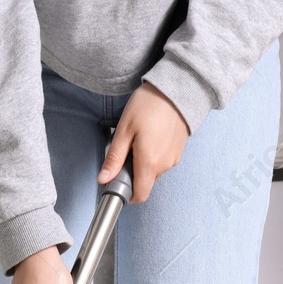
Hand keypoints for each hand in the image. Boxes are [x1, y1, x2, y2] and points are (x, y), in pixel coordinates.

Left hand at [98, 83, 190, 203]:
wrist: (177, 88)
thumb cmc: (149, 105)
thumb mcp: (124, 130)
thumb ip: (114, 158)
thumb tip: (103, 179)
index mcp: (149, 163)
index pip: (140, 195)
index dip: (127, 195)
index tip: (118, 184)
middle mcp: (164, 165)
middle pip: (145, 182)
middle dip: (132, 174)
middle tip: (125, 151)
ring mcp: (174, 158)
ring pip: (154, 172)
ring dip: (143, 164)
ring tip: (139, 140)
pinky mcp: (179, 150)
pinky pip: (163, 161)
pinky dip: (154, 156)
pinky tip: (150, 137)